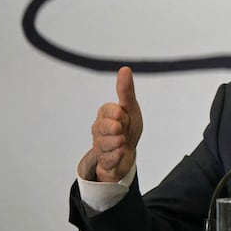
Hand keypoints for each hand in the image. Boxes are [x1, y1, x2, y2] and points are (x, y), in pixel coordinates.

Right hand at [77, 66, 143, 182]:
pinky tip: (121, 153)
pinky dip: (115, 156)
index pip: (105, 110)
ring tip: (123, 141)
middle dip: (112, 128)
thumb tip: (124, 69)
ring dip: (116, 142)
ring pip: (104, 143)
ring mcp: (100, 146)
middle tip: (120, 128)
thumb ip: (126, 91)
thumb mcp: (130, 108)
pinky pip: (107, 159)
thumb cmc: (128, 126)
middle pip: (102, 127)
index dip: (113, 112)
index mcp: (105, 115)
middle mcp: (99, 130)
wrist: (127, 152)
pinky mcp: (105, 161)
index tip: (121, 113)